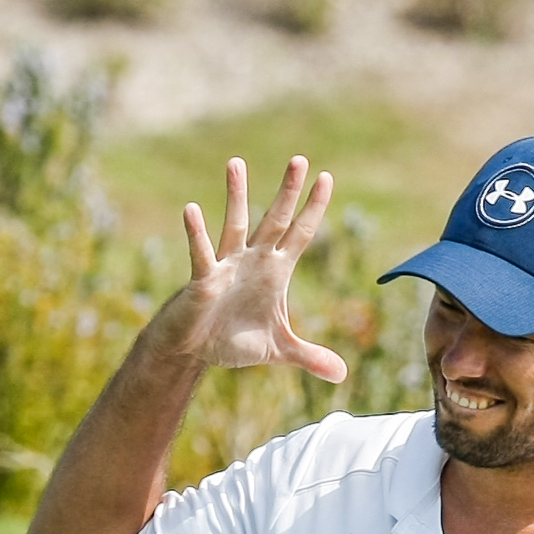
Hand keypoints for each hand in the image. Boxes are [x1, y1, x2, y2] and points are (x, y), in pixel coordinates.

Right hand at [172, 155, 347, 382]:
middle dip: (287, 192)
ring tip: (237, 163)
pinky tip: (191, 209)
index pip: (300, 233)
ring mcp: (227, 266)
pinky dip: (197, 233)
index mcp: (275, 271)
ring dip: (237, 195)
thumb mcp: (278, 350)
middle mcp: (253, 260)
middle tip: (300, 159)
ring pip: (235, 225)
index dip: (314, 208)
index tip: (327, 178)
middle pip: (275, 220)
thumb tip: (342, 374)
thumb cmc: (233, 340)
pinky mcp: (203, 280)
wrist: (194, 350)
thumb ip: (309, 356)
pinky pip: (202, 254)